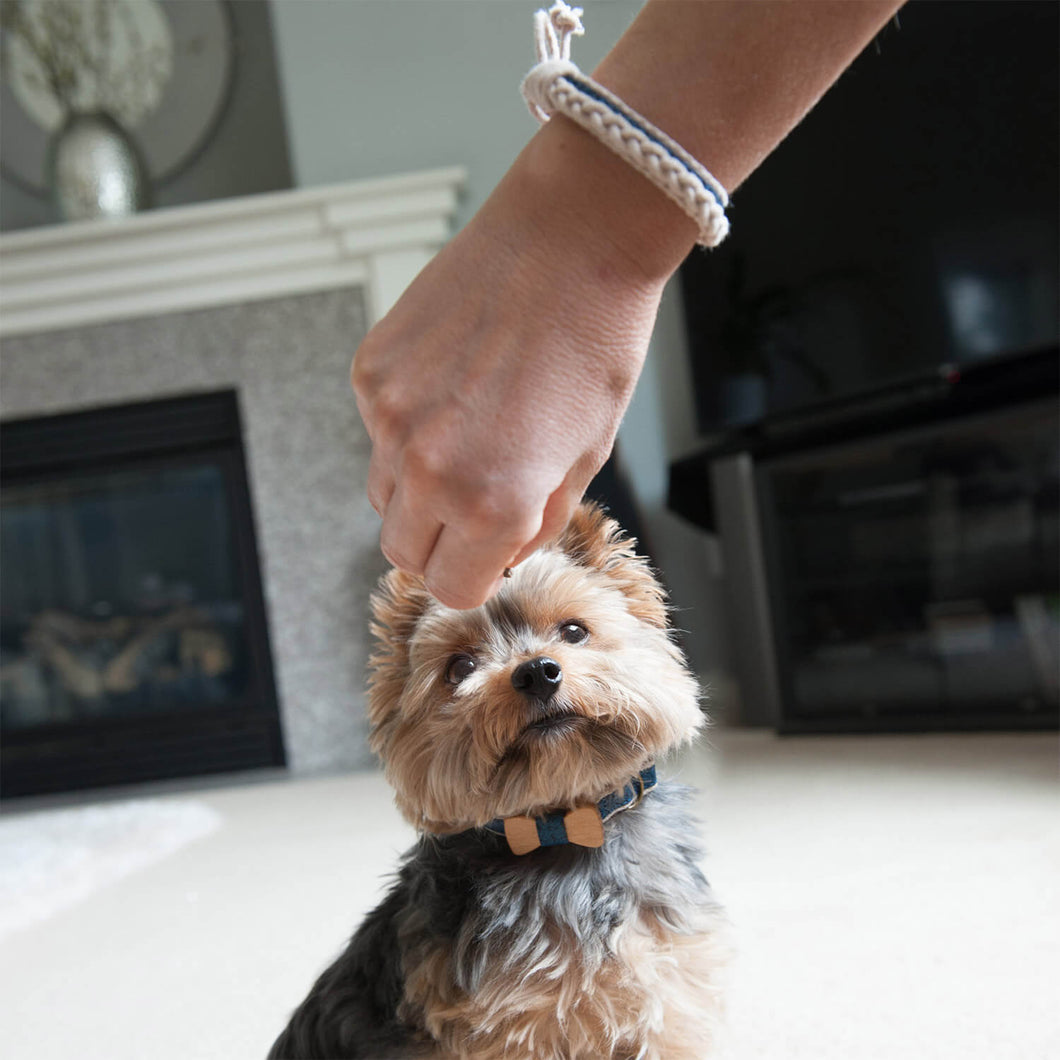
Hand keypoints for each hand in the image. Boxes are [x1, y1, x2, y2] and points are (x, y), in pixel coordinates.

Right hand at [352, 118, 695, 608]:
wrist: (572, 237)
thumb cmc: (596, 340)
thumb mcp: (586, 456)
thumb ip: (533, 523)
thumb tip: (495, 555)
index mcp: (492, 504)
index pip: (451, 589)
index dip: (475, 575)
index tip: (488, 553)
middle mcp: (427, 469)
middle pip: (402, 551)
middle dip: (439, 542)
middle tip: (477, 501)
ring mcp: (389, 416)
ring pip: (382, 492)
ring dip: (417, 487)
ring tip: (469, 431)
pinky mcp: (370, 370)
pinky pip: (377, 430)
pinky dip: (406, 425)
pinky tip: (453, 381)